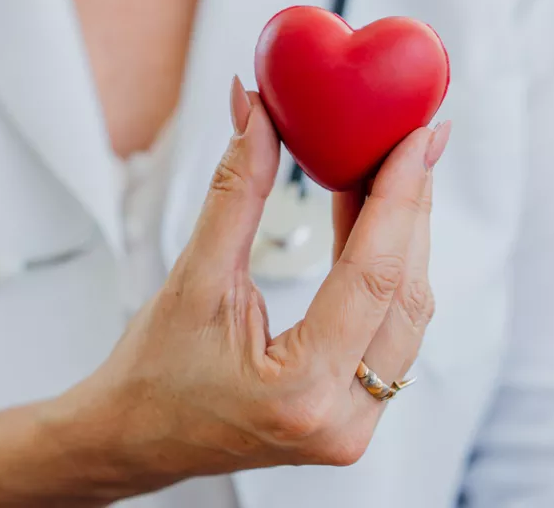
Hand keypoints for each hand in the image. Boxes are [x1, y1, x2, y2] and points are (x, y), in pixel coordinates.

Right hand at [0, 77, 449, 505]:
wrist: (135, 439)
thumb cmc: (153, 373)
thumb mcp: (193, 277)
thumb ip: (236, 191)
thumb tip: (255, 114)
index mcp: (299, 391)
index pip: (373, 274)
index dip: (400, 195)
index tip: (418, 138)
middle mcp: (342, 418)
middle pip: (405, 290)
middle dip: (414, 205)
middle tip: (418, 140)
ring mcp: (354, 422)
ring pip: (408, 310)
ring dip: (406, 235)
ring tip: (396, 170)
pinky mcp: (354, 410)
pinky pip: (392, 327)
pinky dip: (388, 267)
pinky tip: (374, 218)